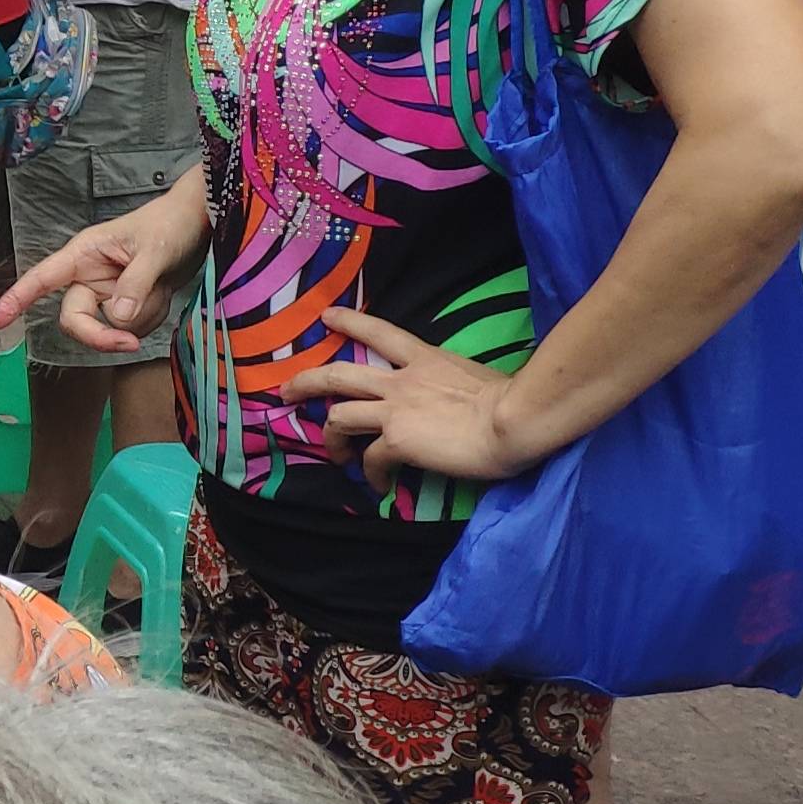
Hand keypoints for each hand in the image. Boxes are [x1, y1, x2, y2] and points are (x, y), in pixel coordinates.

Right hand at [0, 191, 206, 356]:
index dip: (17, 298)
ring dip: (139, 319)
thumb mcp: (155, 250)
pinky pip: (130, 328)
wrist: (198, 225)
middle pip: (76, 319)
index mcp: (83, 254)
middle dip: (101, 335)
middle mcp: (88, 275)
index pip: (42, 278)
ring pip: (108, 327)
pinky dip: (150, 318)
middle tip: (131, 345)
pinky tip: (162, 295)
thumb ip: (135, 284)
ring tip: (160, 290)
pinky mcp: (125, 304)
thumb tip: (117, 319)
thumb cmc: (171, 223)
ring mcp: (106, 292)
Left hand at [279, 308, 543, 486]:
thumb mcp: (477, 380)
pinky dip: (371, 474)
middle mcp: (403, 380)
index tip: (328, 317)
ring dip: (330, 437)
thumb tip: (456, 406)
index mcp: (427, 359)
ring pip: (338, 416)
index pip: (381, 332)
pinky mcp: (397, 439)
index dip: (351, 322)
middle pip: (338, 374)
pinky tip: (380, 486)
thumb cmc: (514, 401)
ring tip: (336, 456)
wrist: (516, 419)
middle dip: (306, 381)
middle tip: (286, 391)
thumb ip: (454, 386)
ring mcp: (395, 409)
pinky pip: (369, 459)